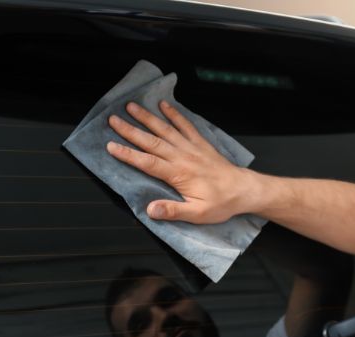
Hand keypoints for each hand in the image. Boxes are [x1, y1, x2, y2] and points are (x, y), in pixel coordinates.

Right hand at [106, 101, 251, 223]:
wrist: (244, 190)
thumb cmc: (221, 203)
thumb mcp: (197, 214)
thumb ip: (173, 211)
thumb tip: (150, 210)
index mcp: (178, 174)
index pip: (147, 163)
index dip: (128, 154)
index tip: (110, 146)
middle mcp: (183, 157)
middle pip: (152, 141)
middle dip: (130, 130)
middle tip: (112, 120)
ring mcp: (192, 148)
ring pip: (166, 129)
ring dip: (147, 117)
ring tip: (132, 106)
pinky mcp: (201, 144)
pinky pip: (186, 125)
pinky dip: (175, 114)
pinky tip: (164, 105)